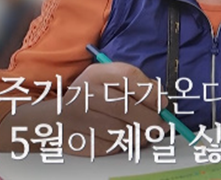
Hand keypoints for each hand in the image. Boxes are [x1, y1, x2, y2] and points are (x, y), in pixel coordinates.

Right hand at [1, 62, 167, 156]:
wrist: (57, 118)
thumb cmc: (92, 96)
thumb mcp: (110, 80)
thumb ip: (138, 84)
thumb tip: (162, 100)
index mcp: (96, 74)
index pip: (128, 77)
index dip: (150, 92)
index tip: (163, 103)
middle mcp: (86, 94)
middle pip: (126, 108)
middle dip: (151, 120)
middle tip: (161, 126)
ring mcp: (81, 119)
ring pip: (122, 131)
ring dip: (141, 135)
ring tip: (145, 133)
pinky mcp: (80, 141)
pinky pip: (112, 146)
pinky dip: (124, 145)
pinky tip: (124, 138)